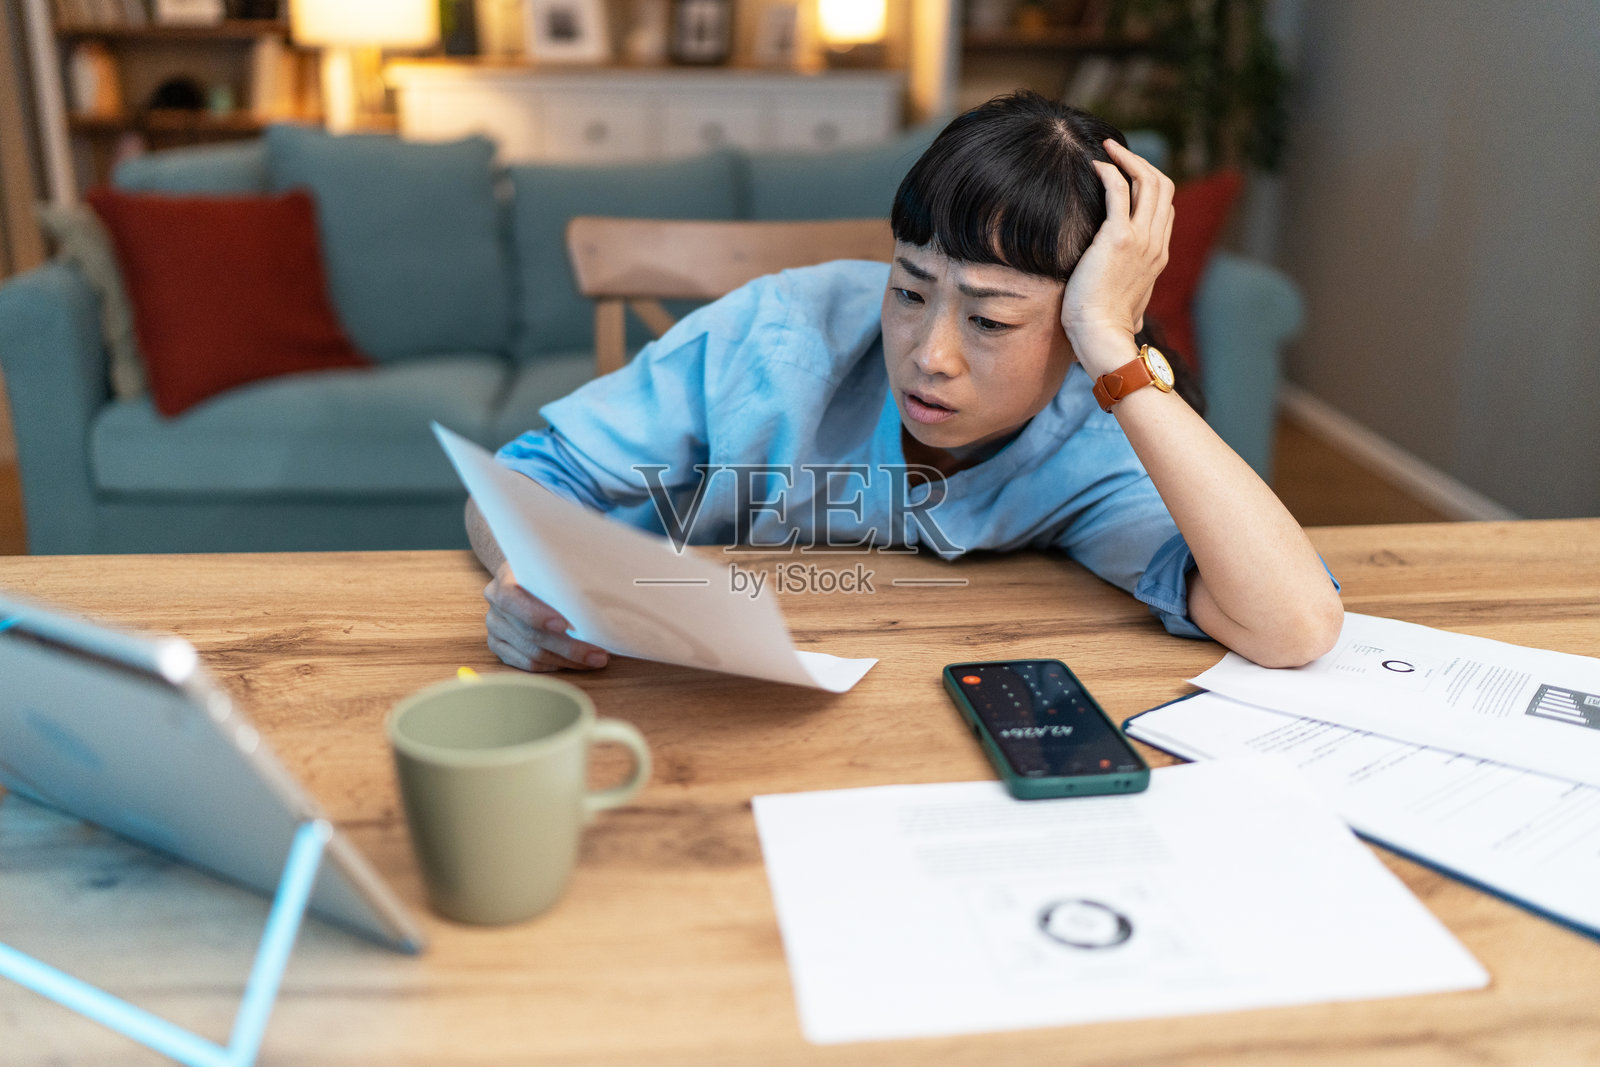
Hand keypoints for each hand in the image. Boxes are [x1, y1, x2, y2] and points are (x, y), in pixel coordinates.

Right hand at [483, 562, 609, 671]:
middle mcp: (495, 605)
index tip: (565, 625)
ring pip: (532, 653)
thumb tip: (601, 600)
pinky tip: (574, 663)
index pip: (512, 598)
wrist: (525, 577)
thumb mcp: (554, 566)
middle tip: (597, 654)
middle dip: (568, 646)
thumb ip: (567, 579)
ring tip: (593, 660)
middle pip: (530, 633)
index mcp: (505, 579)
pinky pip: (528, 664)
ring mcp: (496, 628)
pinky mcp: (499, 646)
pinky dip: (554, 666)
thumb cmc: (546, 572)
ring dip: (566, 660)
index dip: (537, 614)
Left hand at [1060, 139, 1175, 375]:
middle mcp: (1156, 243)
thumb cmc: (1106, 328)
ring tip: (1107, 147)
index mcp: (1159, 256)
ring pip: (1147, 181)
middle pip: (1162, 186)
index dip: (1149, 183)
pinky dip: (1109, 172)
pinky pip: (1119, 190)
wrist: (1101, 337)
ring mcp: (1141, 239)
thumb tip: (1132, 314)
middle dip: (1141, 162)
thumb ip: (1132, 297)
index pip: (1165, 207)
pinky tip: (1095, 166)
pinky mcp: (1119, 238)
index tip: (1127, 173)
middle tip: (1116, 150)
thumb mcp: (1128, 307)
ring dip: (1128, 158)